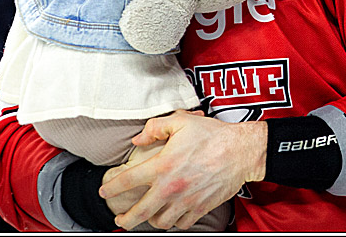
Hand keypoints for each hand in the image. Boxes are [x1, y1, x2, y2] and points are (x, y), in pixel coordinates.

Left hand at [99, 110, 266, 229]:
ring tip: (149, 214)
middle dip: (125, 219)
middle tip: (120, 219)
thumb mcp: (181, 121)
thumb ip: (155, 128)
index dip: (112, 188)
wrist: (241, 151)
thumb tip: (138, 139)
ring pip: (160, 222)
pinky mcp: (200, 208)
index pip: (127, 181)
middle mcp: (171, 187)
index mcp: (162, 165)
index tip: (105, 191)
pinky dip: (174, 222)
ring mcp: (186, 201)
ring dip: (151, 219)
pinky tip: (172, 214)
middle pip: (139, 212)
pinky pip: (181, 224)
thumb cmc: (213, 135)